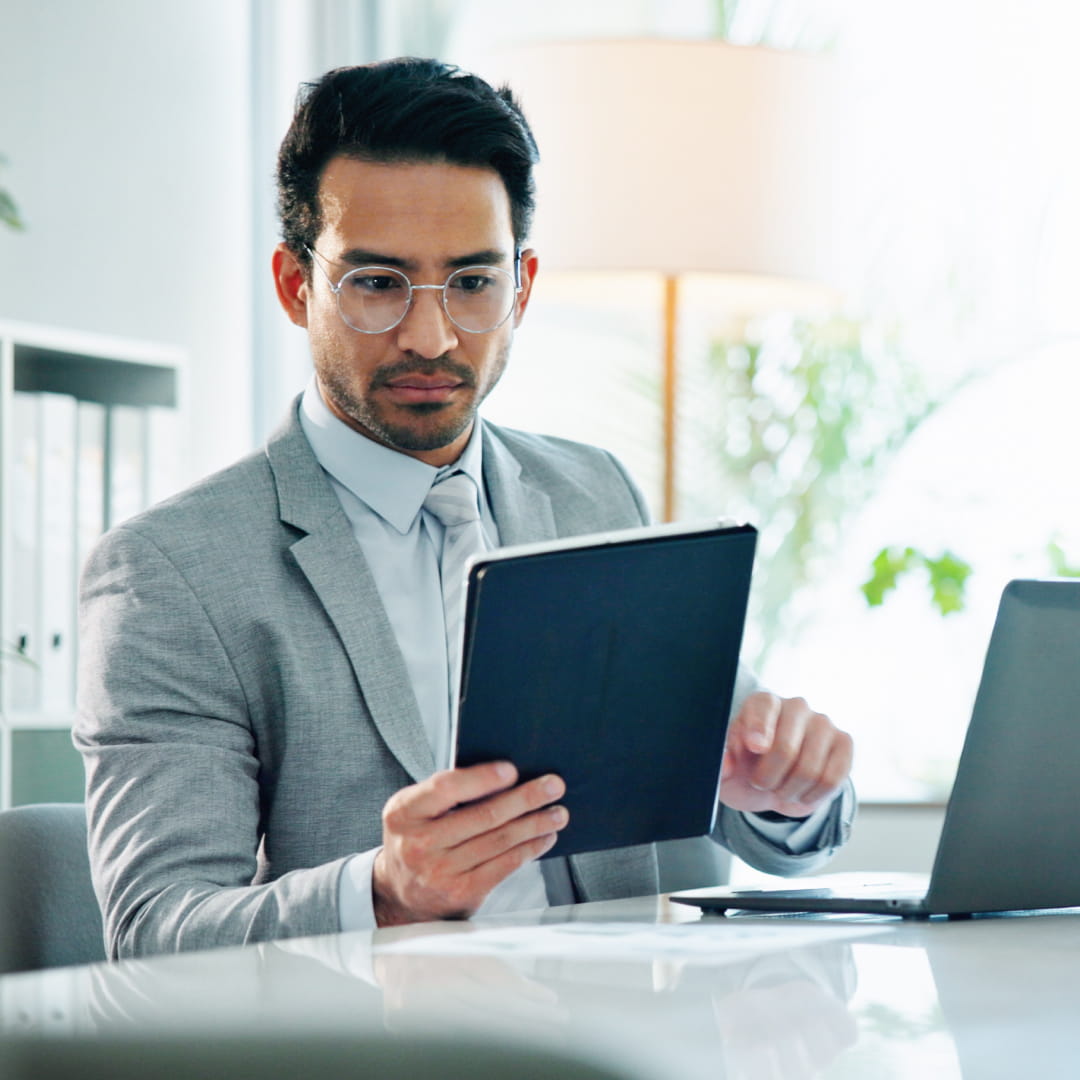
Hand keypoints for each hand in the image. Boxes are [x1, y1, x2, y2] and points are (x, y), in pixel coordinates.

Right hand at [373, 762, 567, 926]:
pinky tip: (544, 837)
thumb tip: (506, 776)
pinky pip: (504, 865)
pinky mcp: (461, 893)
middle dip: (525, 798)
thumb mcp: (416, 810)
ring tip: (557, 812)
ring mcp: (439, 872)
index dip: (482, 778)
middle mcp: (418, 843)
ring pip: (499, 841)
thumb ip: (447, 793)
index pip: (446, 788)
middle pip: (483, 815)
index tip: (512, 771)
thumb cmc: (417, 838)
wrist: (400, 893)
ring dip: (535, 824)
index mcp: (404, 812)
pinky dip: (529, 849)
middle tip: (553, 786)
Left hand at [719, 692, 851, 817]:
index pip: (763, 707)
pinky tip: (801, 792)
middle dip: (768, 777)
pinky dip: (812, 795)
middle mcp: (795, 706)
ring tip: (780, 786)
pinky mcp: (844, 743)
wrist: (774, 784)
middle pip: (785, 749)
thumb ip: (722, 763)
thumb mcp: (726, 768)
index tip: (754, 748)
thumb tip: (726, 765)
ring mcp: (823, 723)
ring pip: (809, 770)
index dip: (759, 729)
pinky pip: (831, 779)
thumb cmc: (745, 768)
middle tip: (760, 782)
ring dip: (789, 790)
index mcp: (762, 703)